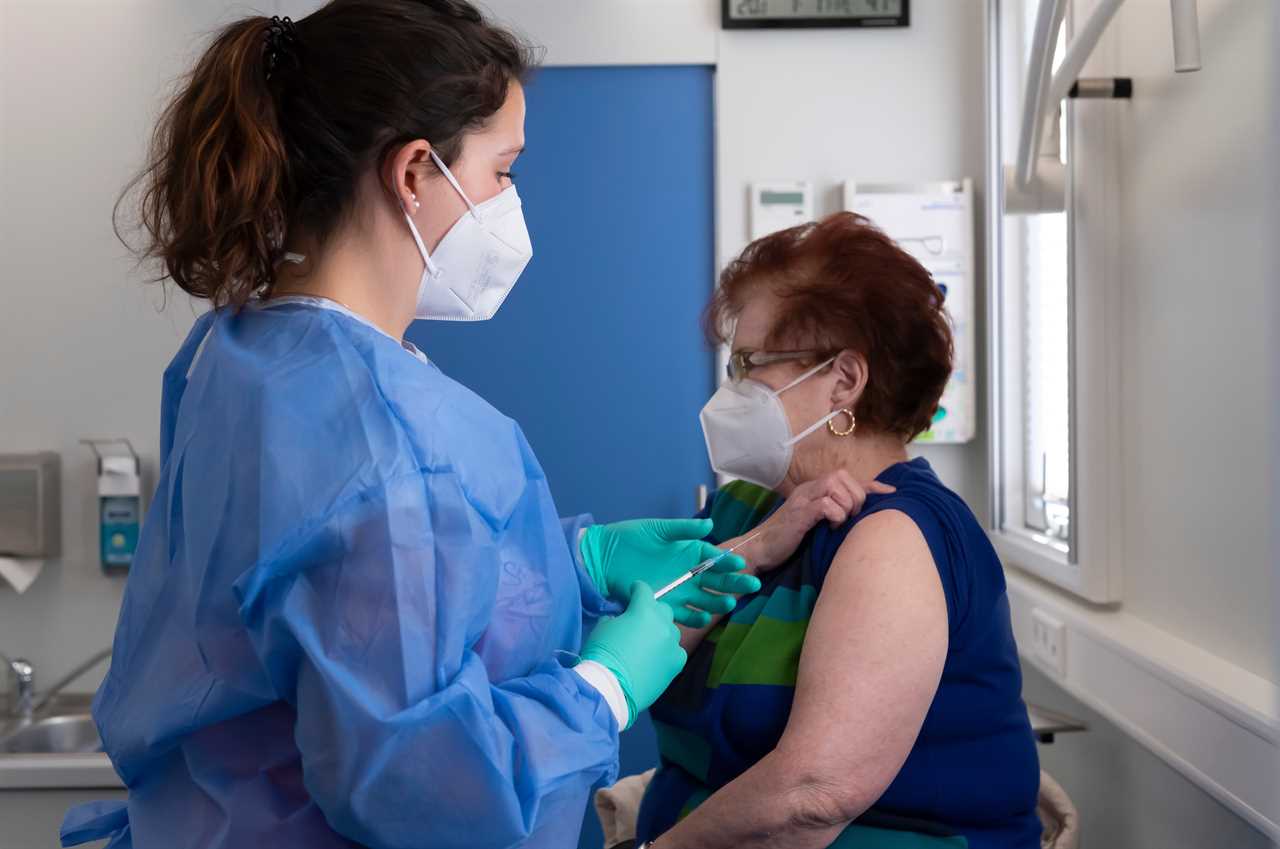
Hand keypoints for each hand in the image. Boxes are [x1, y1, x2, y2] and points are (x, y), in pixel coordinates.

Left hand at [580, 519, 759, 627]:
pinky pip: (685, 615)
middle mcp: (688, 573)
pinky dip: (695, 618)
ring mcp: (678, 591)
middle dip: (734, 584)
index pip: (715, 558)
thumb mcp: (658, 529)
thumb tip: (710, 525)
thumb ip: (683, 529)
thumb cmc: (631, 538)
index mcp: (690, 552)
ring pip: (705, 600)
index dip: (728, 561)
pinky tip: (705, 617)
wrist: (603, 557)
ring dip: (717, 602)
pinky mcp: (665, 606)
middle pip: (716, 581)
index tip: (739, 564)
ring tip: (729, 603)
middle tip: (751, 586)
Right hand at [581, 582, 687, 727]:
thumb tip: (622, 619)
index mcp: (644, 610)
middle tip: (640, 622)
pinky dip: (667, 652)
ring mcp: (673, 644)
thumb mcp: (603, 627)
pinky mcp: (677, 664)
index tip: (632, 593)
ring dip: (661, 633)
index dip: (636, 590)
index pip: (644, 590)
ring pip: (671, 631)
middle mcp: (663, 624)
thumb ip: (617, 617)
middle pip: (663, 609)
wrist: (610, 688)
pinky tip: (656, 660)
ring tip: (648, 644)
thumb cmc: (602, 654)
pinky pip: (676, 651)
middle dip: (652, 611)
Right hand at [743, 471, 894, 571]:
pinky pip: (827, 504)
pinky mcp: (799, 513)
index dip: (872, 484)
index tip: (891, 493)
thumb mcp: (814, 523)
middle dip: (856, 499)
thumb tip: (859, 518)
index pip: (848, 478)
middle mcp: (809, 488)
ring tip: (838, 524)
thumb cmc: (787, 539)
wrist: (758, 549)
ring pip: (837, 487)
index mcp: (814, 489)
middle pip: (845, 478)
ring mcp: (803, 499)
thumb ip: (832, 514)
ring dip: (846, 507)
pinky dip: (835, 515)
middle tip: (849, 519)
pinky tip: (830, 528)